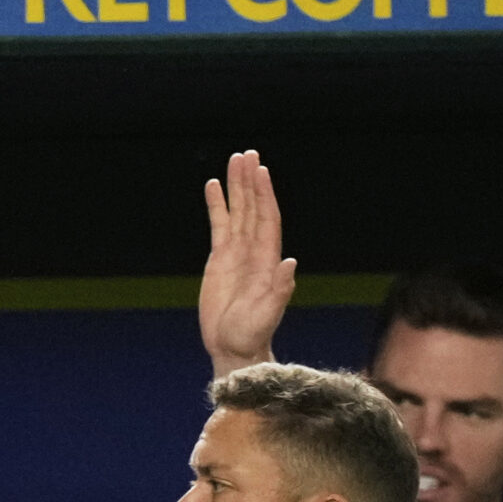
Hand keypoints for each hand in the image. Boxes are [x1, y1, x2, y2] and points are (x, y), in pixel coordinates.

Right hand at [199, 149, 294, 379]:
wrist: (234, 347)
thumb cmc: (253, 334)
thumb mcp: (268, 314)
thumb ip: (279, 290)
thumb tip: (289, 263)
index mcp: (267, 259)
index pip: (267, 218)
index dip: (264, 194)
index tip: (261, 171)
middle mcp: (254, 250)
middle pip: (253, 207)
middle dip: (250, 181)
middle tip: (247, 154)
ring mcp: (237, 252)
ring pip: (237, 210)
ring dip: (236, 186)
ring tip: (233, 160)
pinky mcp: (219, 259)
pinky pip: (219, 225)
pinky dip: (216, 205)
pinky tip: (212, 186)